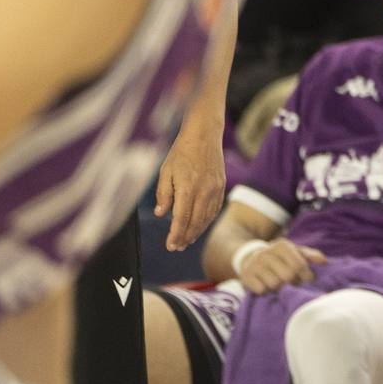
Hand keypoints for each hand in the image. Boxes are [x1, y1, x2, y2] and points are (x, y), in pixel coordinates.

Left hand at [155, 122, 228, 249]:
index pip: (182, 218)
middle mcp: (204, 192)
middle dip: (186, 237)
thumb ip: (163, 194)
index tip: (170, 246)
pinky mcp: (221, 187)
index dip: (176, 235)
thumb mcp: (165, 171)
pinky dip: (207, 221)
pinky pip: (214, 209)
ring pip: (207, 218)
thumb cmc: (181, 152)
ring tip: (187, 241)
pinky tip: (200, 226)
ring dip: (197, 232)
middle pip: (196, 222)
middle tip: (177, 248)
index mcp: (188, 188)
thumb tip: (161, 214)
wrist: (204, 136)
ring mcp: (215, 190)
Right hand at [235, 237, 325, 294]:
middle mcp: (267, 253)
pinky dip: (267, 292)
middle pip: (287, 277)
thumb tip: (323, 261)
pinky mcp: (246, 276)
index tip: (308, 280)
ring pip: (275, 285)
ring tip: (281, 285)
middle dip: (294, 283)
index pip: (299, 265)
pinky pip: (261, 290)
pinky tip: (268, 287)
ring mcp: (255, 264)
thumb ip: (310, 255)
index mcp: (282, 246)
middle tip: (294, 284)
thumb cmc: (280, 257)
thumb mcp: (295, 252)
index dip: (306, 276)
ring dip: (280, 288)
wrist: (250, 257)